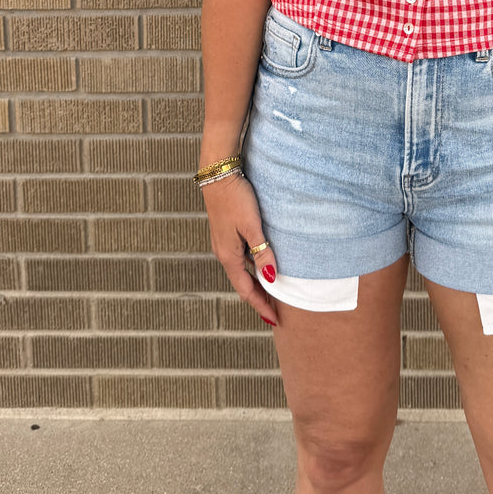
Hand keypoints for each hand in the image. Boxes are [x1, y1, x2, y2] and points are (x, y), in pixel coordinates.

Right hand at [201, 173, 279, 327]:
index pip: (246, 289)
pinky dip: (251, 267)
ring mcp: (223, 243)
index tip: (274, 319)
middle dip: (258, 298)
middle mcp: (223, 253)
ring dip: (254, 283)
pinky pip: (240, 258)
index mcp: (228, 255)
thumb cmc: (235, 198)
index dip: (260, 305)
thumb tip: (271, 277)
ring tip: (271, 292)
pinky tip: (260, 264)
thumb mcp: (252, 226)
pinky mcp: (226, 233)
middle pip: (242, 283)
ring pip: (241, 271)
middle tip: (275, 311)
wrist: (217, 174)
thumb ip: (262, 251)